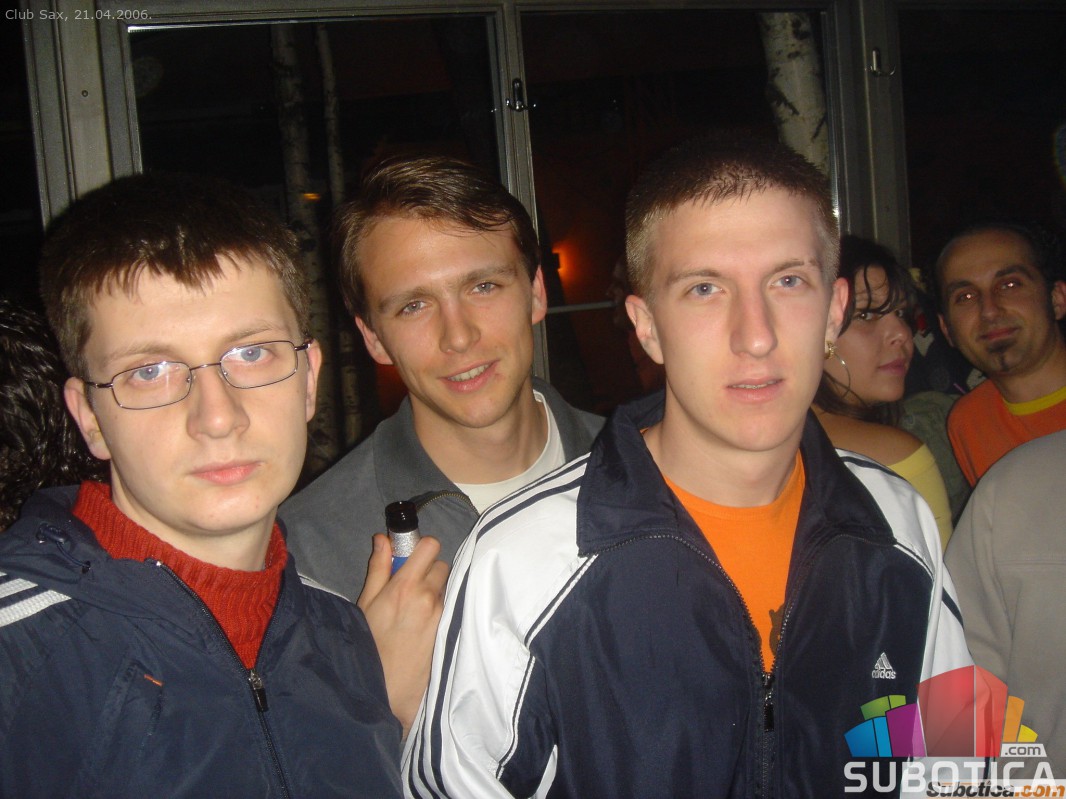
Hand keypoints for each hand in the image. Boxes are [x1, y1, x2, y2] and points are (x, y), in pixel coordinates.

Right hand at [358, 533, 447, 737]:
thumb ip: (378, 568)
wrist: (387, 690)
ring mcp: (443, 615)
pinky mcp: (450, 630)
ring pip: (447, 587)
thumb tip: (382, 538)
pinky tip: (424, 626)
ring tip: (416, 611)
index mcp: (406, 586)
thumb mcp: (366, 603)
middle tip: (410, 588)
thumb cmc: (369, 646)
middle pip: (441, 566)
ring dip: (435, 591)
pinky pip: (450, 607)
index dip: (421, 547)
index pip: (430, 546)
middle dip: (427, 572)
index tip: (411, 557)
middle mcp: (429, 597)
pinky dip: (440, 609)